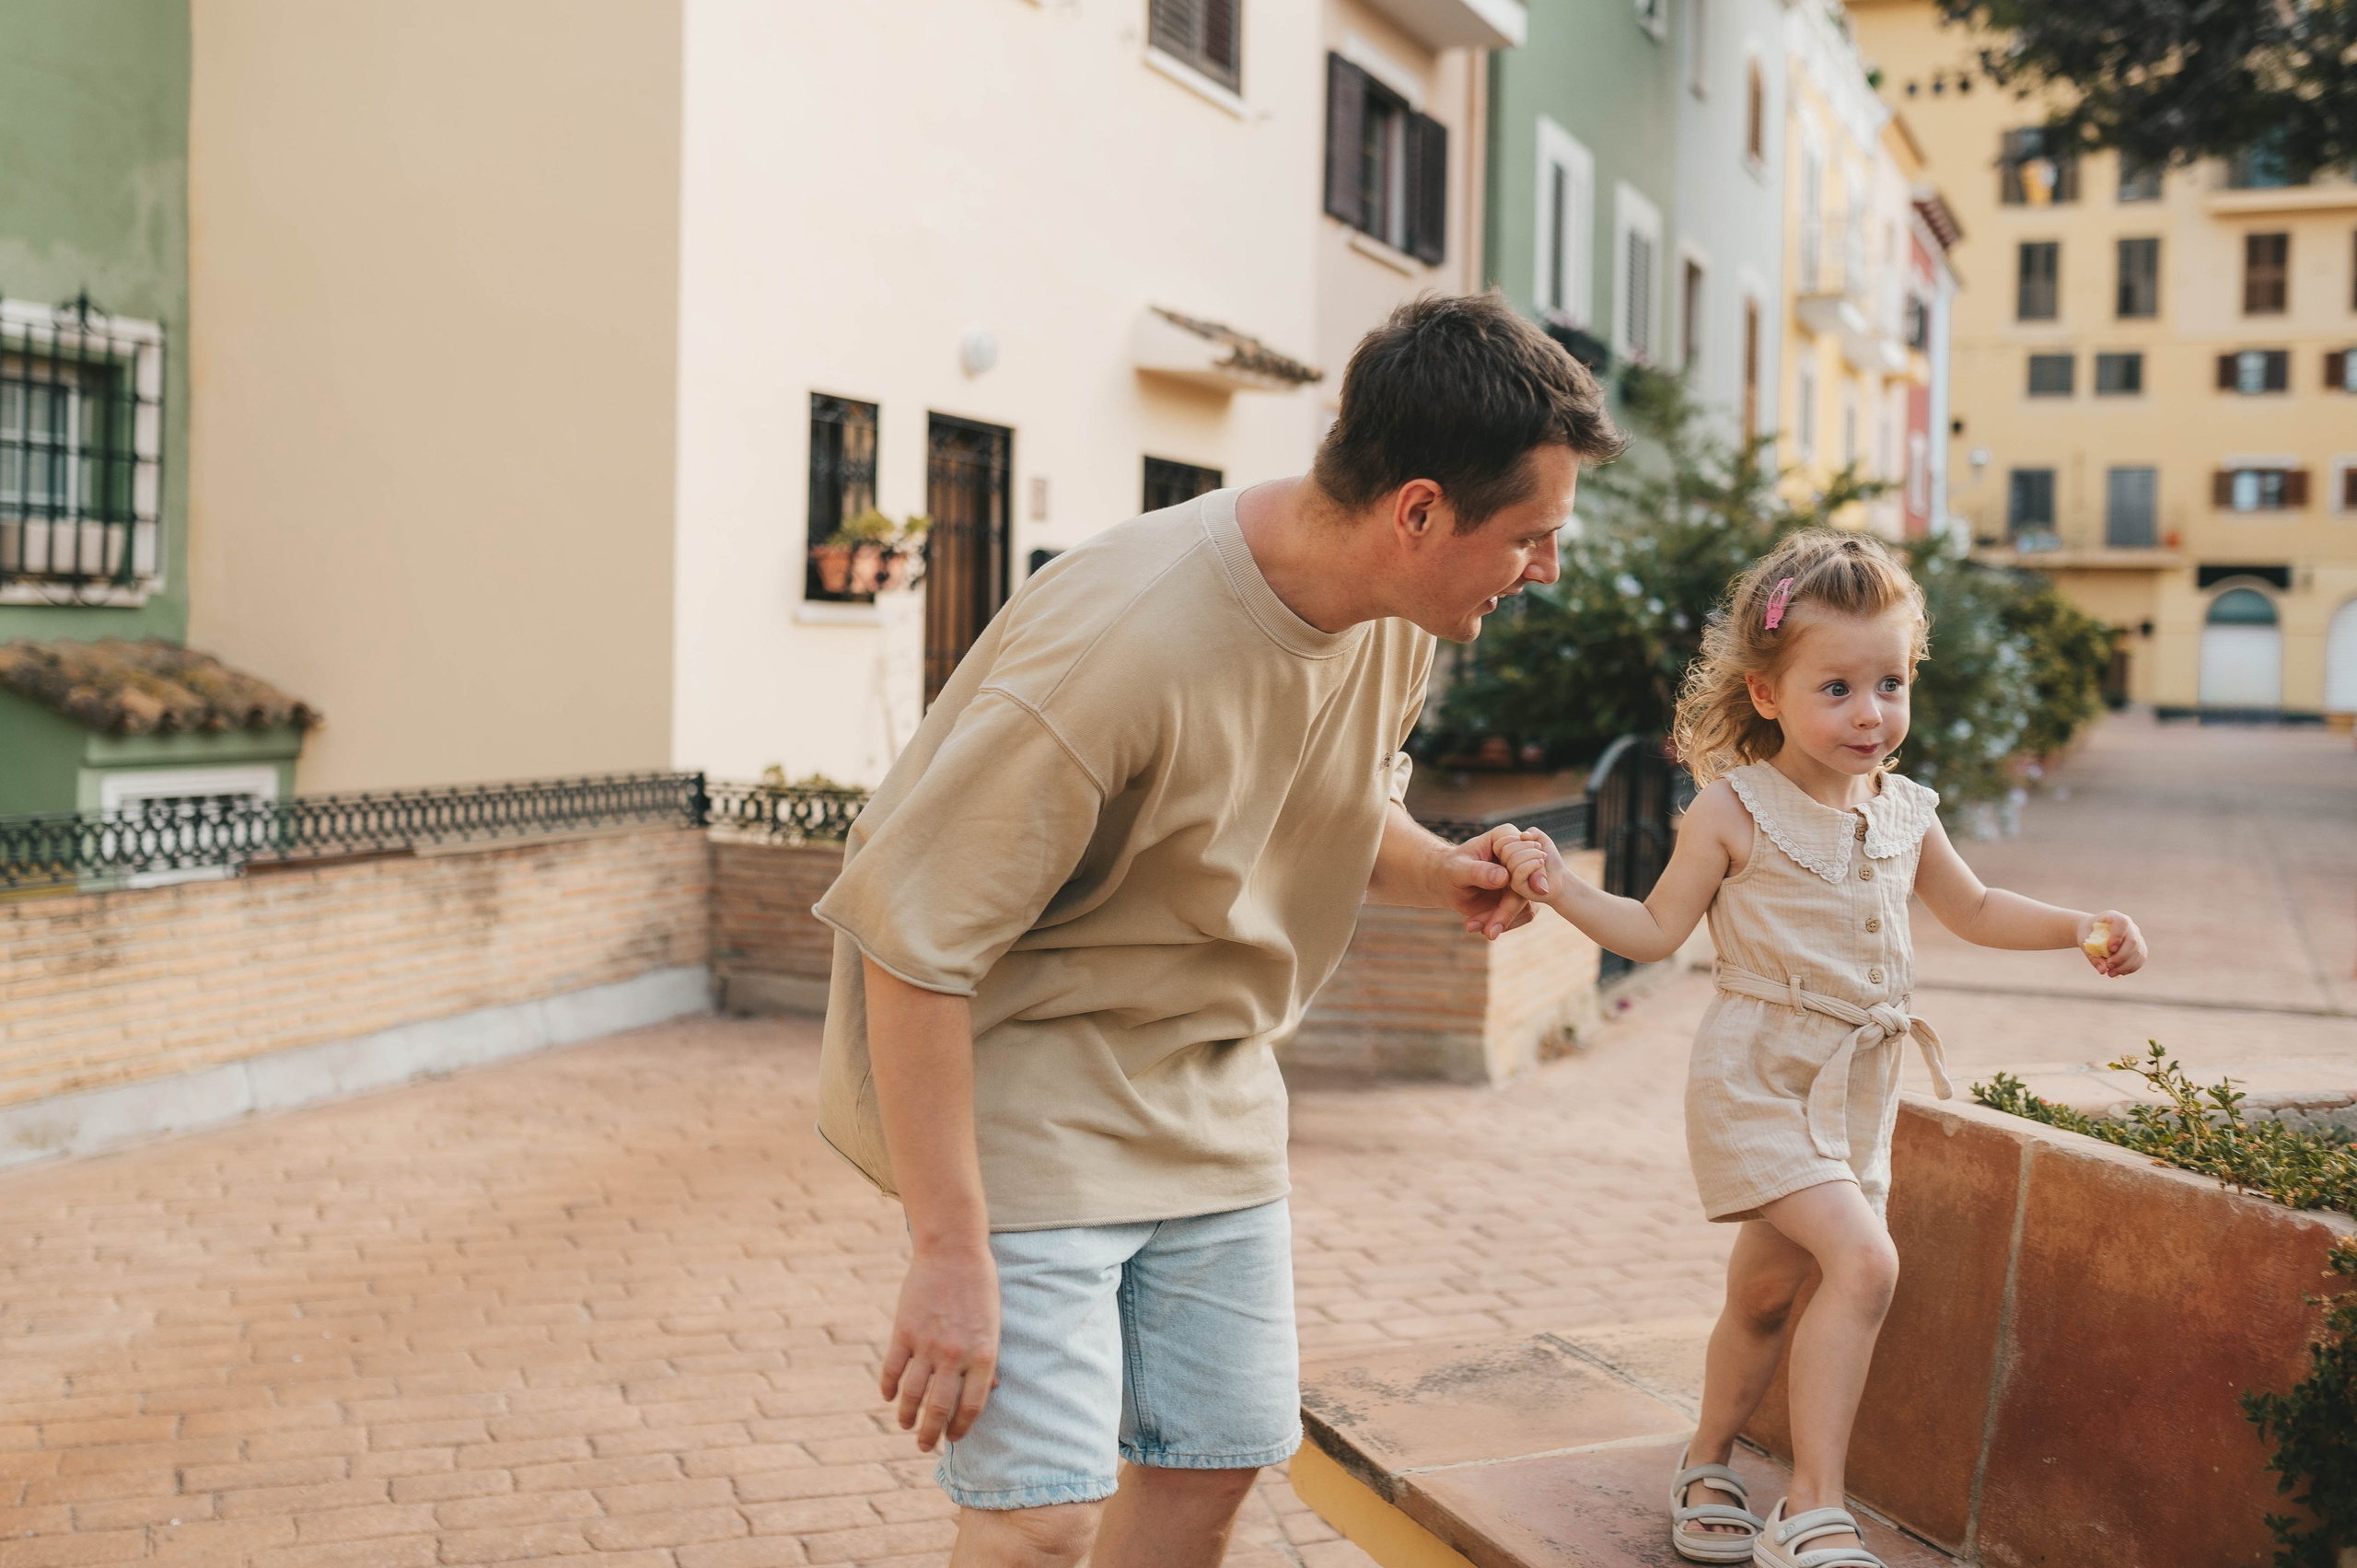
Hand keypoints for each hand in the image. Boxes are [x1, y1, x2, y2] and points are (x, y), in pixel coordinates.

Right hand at [879, 1243, 1000, 1452]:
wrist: (953, 1251)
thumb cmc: (980, 1288)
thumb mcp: (993, 1325)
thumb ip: (988, 1360)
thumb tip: (991, 1391)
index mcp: (983, 1356)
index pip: (971, 1407)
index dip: (961, 1428)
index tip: (953, 1438)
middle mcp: (954, 1356)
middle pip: (938, 1409)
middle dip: (930, 1435)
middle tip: (925, 1446)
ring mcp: (926, 1345)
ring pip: (912, 1396)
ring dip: (907, 1417)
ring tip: (906, 1426)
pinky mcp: (903, 1332)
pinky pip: (892, 1370)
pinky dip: (889, 1389)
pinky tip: (890, 1397)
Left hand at [1442, 824, 1535, 940]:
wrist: (1446, 883)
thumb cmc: (1449, 869)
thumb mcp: (1457, 869)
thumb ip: (1479, 871)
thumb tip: (1504, 878)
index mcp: (1505, 838)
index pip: (1525, 852)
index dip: (1532, 871)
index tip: (1537, 890)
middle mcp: (1519, 855)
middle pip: (1528, 882)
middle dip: (1510, 909)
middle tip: (1490, 931)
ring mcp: (1521, 878)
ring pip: (1527, 903)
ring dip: (1502, 920)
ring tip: (1474, 928)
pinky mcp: (1519, 897)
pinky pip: (1523, 915)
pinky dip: (1502, 924)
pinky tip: (1477, 926)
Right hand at [1499, 827, 1565, 901]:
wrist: (1560, 879)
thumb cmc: (1549, 861)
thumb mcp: (1542, 841)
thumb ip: (1533, 832)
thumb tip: (1522, 835)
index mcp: (1506, 855)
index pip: (1500, 843)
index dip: (1517, 839)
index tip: (1534, 843)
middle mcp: (1505, 867)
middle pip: (1506, 850)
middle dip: (1527, 846)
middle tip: (1540, 851)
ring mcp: (1510, 878)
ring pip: (1513, 859)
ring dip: (1533, 854)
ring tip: (1543, 859)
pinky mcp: (1517, 887)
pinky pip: (1519, 871)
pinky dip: (1533, 864)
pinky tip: (1541, 865)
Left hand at [2077, 909, 2145, 977]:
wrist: (2092, 931)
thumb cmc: (2088, 934)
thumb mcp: (2084, 942)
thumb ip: (2092, 955)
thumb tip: (2103, 970)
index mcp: (2114, 917)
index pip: (2122, 922)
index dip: (2118, 936)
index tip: (2110, 949)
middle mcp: (2130, 926)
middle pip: (2133, 941)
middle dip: (2121, 957)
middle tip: (2108, 967)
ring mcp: (2137, 936)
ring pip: (2138, 952)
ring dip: (2125, 966)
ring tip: (2111, 973)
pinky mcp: (2140, 947)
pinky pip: (2140, 959)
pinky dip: (2131, 968)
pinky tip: (2119, 973)